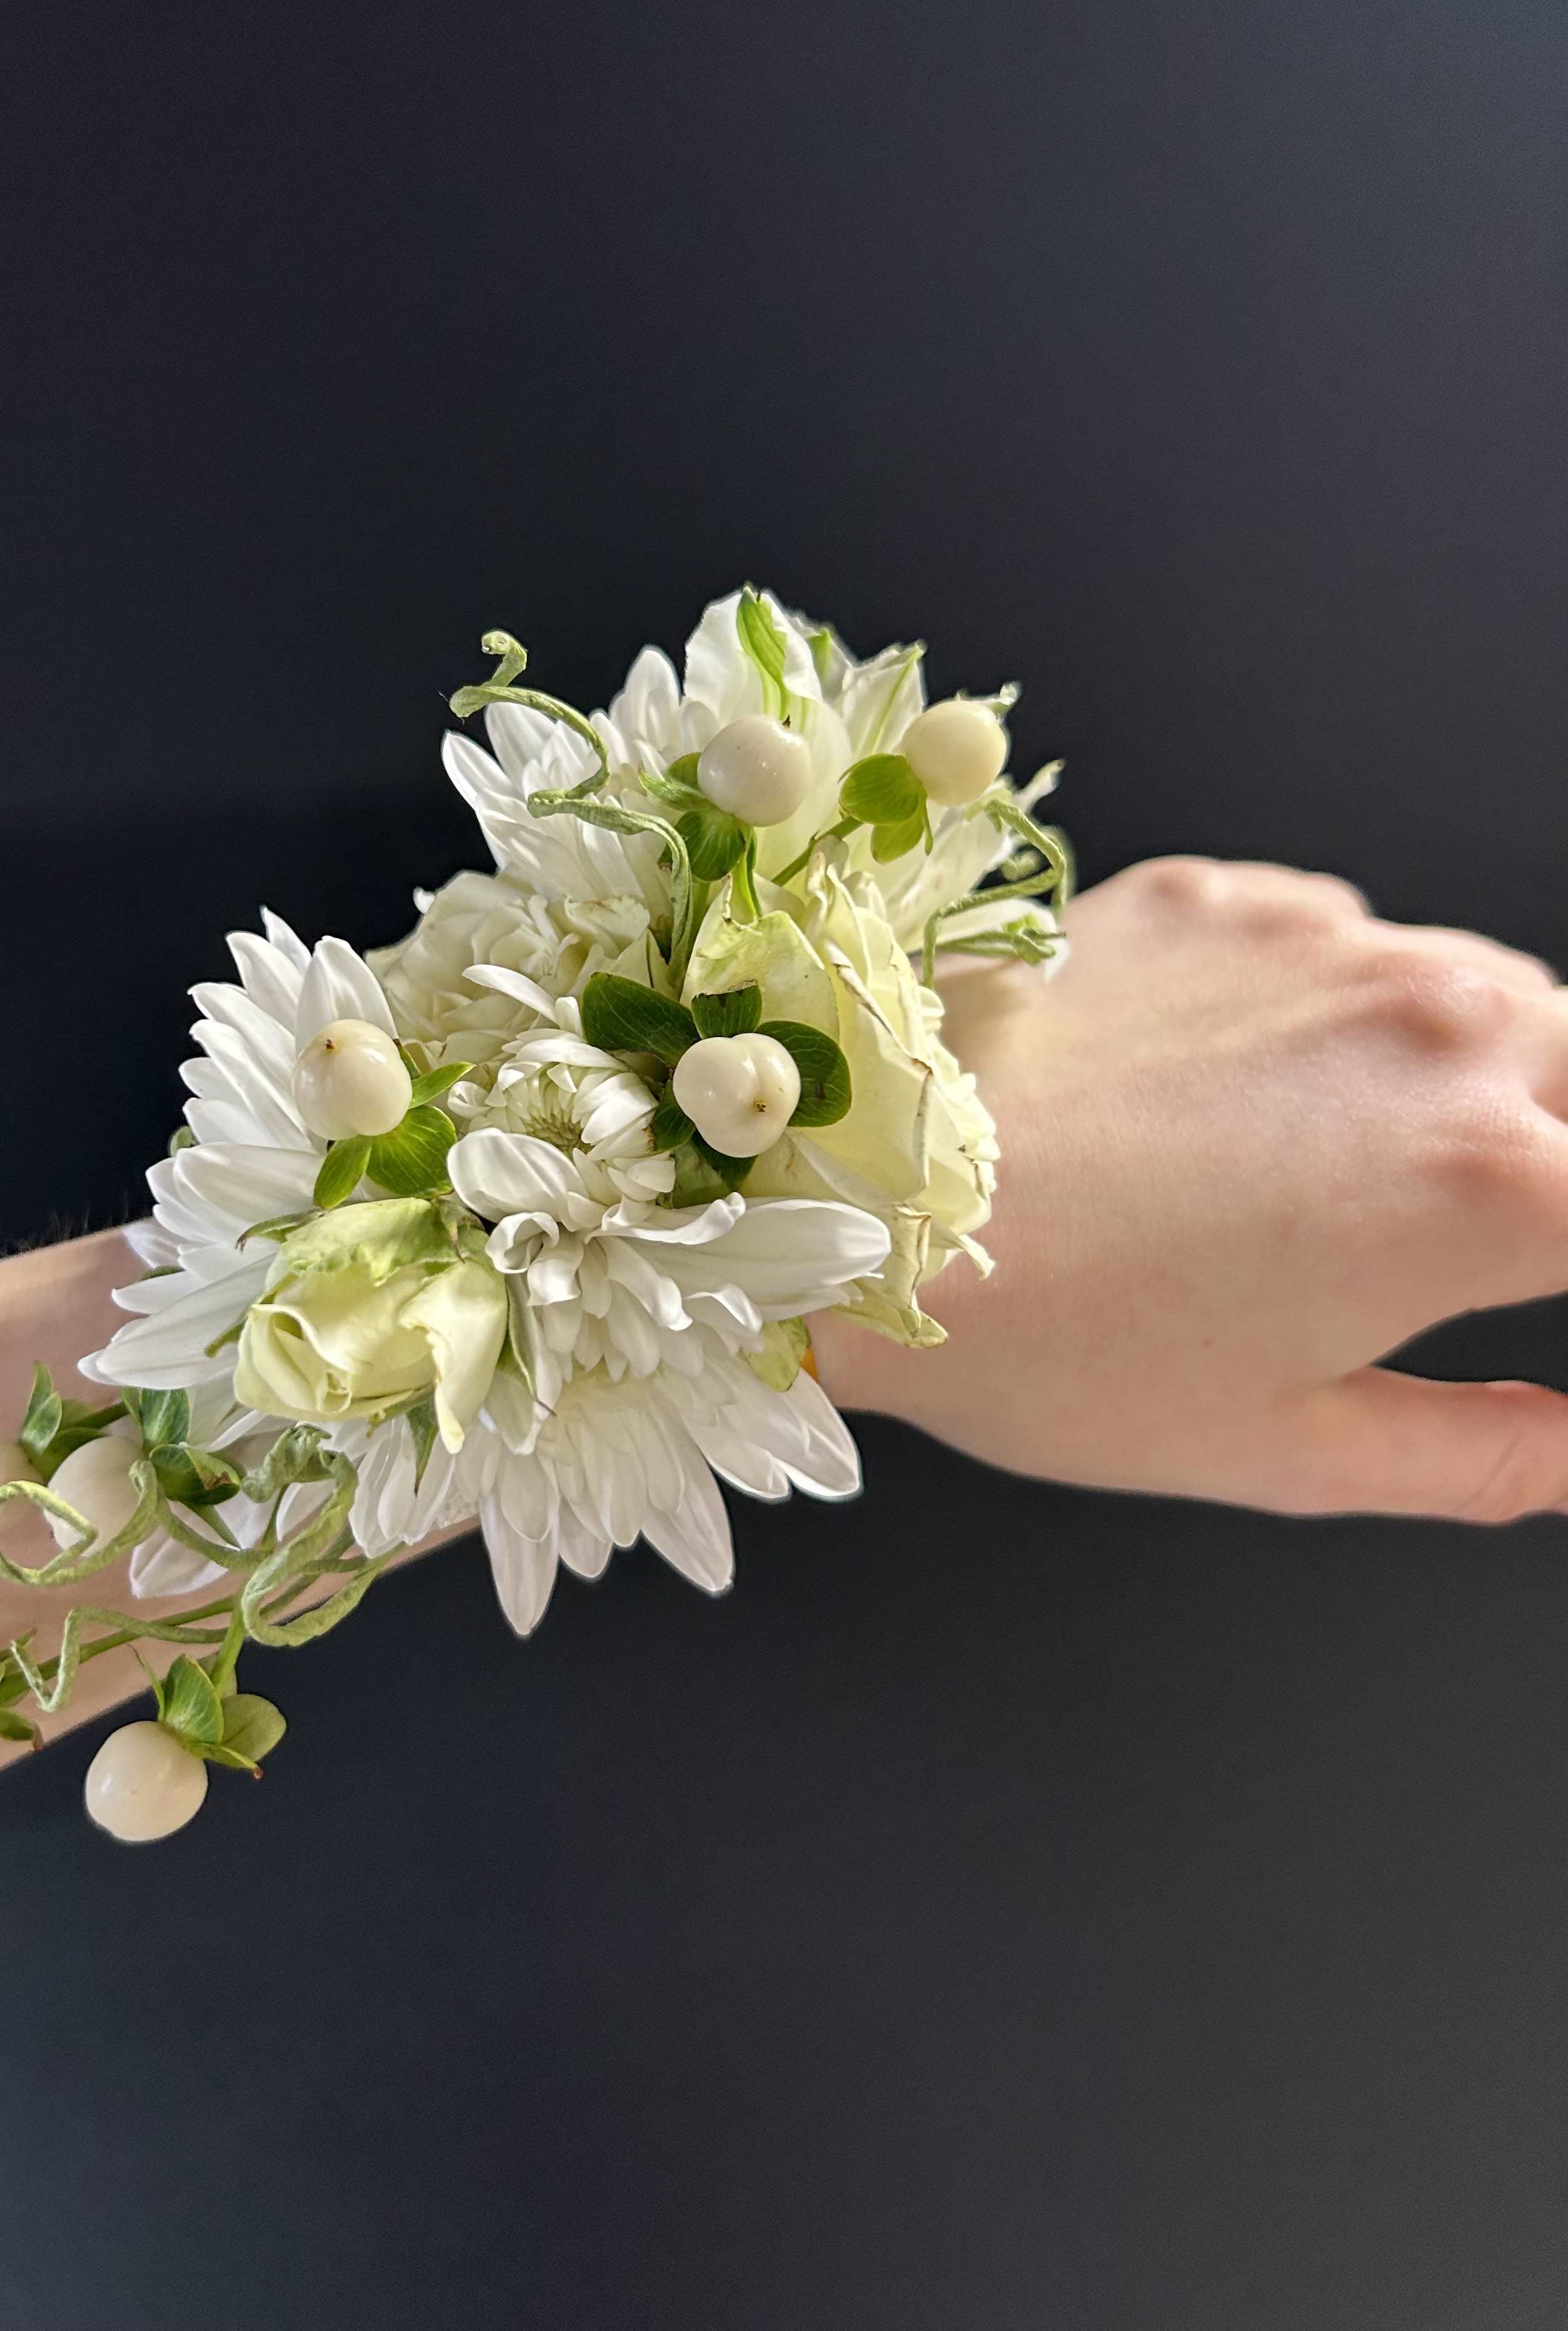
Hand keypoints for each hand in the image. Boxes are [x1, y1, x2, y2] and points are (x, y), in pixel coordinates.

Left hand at [810, 858, 1567, 1521]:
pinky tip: (1236, 1083)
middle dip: (1558, 1148)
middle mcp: (1438, 1029)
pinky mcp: (1220, 894)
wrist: (850, 1202)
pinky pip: (1343, 935)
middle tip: (1461, 1227)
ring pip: (1487, 987)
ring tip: (1350, 1164)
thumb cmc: (1059, 1347)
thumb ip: (1491, 1454)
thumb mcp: (1294, 1448)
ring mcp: (1325, 941)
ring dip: (1474, 1067)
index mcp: (1487, 1186)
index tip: (1522, 1271)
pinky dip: (1338, 1004)